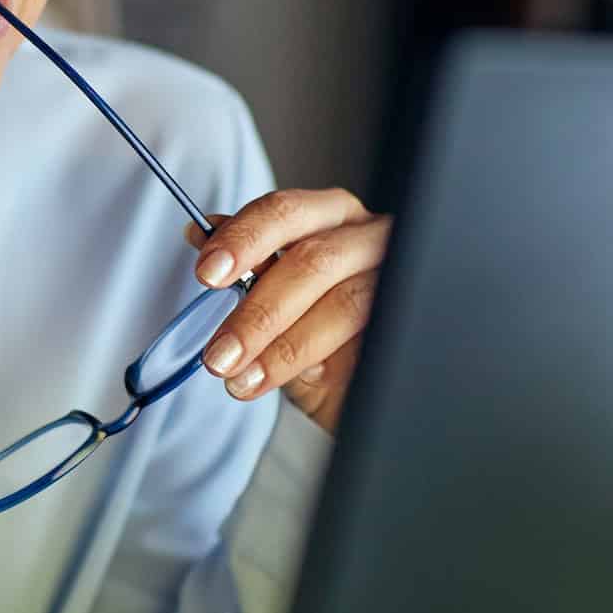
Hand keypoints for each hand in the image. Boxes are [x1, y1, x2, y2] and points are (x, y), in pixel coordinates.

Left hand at [184, 188, 391, 435]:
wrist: (359, 400)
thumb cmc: (317, 348)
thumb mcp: (274, 312)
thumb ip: (246, 270)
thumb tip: (201, 233)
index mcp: (331, 221)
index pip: (286, 212)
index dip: (245, 237)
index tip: (208, 273)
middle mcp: (370, 240)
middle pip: (315, 260)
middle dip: (259, 311)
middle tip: (220, 354)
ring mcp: (398, 282)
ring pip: (345, 302)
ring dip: (284, 346)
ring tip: (243, 378)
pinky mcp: (411, 329)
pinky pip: (368, 344)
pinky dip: (323, 365)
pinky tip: (290, 381)